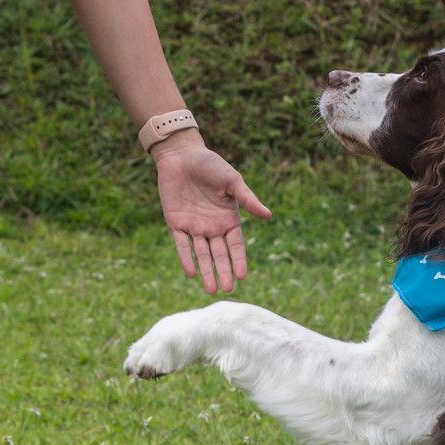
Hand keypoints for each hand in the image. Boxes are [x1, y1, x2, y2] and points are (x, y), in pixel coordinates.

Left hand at [153, 135, 271, 292]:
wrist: (182, 155)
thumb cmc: (210, 165)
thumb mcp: (232, 181)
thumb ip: (247, 199)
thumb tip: (268, 215)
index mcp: (228, 219)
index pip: (235, 245)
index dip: (238, 260)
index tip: (242, 276)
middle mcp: (212, 227)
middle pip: (219, 254)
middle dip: (223, 271)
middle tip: (226, 289)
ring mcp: (194, 227)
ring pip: (201, 254)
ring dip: (206, 271)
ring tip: (211, 289)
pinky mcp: (176, 223)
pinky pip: (181, 244)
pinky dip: (186, 257)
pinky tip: (190, 273)